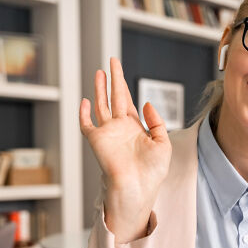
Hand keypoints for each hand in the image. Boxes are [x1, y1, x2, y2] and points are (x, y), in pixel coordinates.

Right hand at [80, 57, 171, 241]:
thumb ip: (156, 121)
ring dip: (100, 89)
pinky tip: (85, 100)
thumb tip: (145, 103)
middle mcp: (120, 128)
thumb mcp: (163, 143)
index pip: (129, 102)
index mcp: (135, 128)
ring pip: (101, 105)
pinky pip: (87, 124)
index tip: (122, 72)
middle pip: (115, 97)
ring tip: (100, 72)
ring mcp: (108, 133)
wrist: (138, 188)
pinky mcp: (97, 140)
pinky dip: (84, 113)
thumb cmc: (152, 172)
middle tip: (112, 60)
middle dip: (114, 79)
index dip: (125, 86)